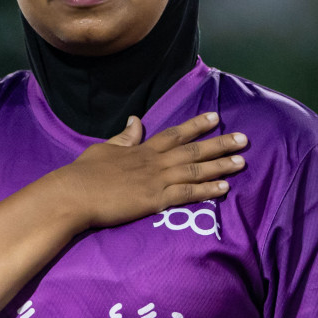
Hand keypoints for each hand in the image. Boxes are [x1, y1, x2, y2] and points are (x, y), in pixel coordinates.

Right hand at [51, 112, 247, 229]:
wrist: (72, 195)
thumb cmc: (83, 174)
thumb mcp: (104, 149)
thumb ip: (125, 137)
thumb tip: (136, 121)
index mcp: (141, 149)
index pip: (175, 134)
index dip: (197, 126)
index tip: (216, 117)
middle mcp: (154, 162)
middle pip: (193, 150)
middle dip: (220, 143)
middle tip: (244, 139)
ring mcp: (156, 180)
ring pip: (195, 170)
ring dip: (220, 166)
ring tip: (242, 161)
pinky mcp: (155, 200)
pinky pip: (188, 194)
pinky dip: (207, 191)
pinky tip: (224, 188)